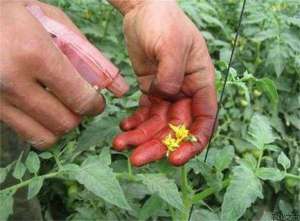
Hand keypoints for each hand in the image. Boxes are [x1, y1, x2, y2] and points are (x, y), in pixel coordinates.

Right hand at [0, 1, 105, 148]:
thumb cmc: (15, 16)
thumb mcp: (55, 23)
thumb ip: (89, 55)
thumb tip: (120, 88)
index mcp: (36, 54)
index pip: (80, 99)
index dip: (96, 105)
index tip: (97, 101)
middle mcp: (14, 81)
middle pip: (65, 122)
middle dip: (79, 114)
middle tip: (78, 101)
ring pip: (46, 136)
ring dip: (61, 124)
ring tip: (60, 106)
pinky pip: (26, 134)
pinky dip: (41, 128)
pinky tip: (41, 109)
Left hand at [112, 0, 216, 165]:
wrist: (143, 10)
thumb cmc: (164, 21)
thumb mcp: (172, 44)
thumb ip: (172, 73)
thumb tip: (166, 96)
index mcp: (200, 83)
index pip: (203, 120)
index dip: (193, 142)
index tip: (175, 158)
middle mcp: (185, 92)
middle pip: (175, 127)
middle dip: (157, 145)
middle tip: (137, 159)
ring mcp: (166, 92)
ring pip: (156, 124)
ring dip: (140, 137)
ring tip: (121, 145)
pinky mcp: (149, 89)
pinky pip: (143, 112)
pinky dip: (134, 122)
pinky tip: (123, 127)